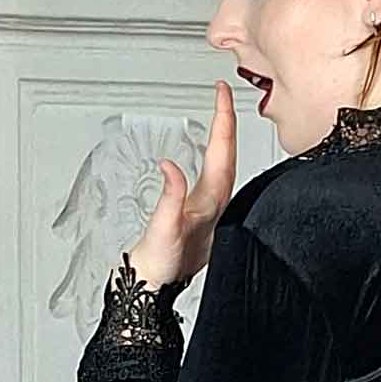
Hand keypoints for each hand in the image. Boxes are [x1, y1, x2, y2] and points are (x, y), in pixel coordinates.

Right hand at [125, 79, 237, 291]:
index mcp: (211, 204)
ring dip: (224, 138)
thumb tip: (170, 166)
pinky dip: (216, 157)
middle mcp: (216, 205)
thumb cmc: (160, 264)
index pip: (222, 153)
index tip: (222, 94)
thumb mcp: (163, 229)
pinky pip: (215, 178)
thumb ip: (169, 198)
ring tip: (222, 113)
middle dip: (227, 121)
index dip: (223, 120)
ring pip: (224, 166)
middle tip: (223, 93)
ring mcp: (210, 210)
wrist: (153, 287)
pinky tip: (213, 152)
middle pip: (228, 155)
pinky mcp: (201, 215)